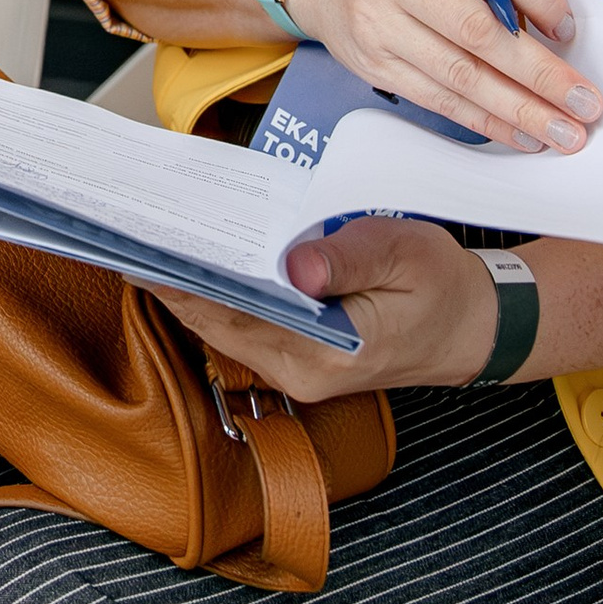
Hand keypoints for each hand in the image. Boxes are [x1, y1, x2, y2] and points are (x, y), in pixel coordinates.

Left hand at [153, 215, 496, 401]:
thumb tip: (295, 265)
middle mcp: (298, 371)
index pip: (233, 315)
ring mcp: (295, 368)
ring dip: (189, 284)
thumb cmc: (442, 288)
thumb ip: (350, 258)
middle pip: (216, 322)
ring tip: (150, 237)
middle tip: (127, 232)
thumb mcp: (408, 255)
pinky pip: (242, 322)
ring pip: (223, 324)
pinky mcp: (296, 355)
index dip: (182, 283)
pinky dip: (216, 291)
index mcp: (322, 354)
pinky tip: (199, 258)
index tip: (142, 250)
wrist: (475, 327)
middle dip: (171, 278)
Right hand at [291, 0, 601, 151]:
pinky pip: (438, 100)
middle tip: (586, 103)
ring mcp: (380, 25)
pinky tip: (520, 134)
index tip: (568, 30)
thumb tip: (549, 26)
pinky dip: (484, 121)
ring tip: (564, 132)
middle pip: (478, 32)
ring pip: (460, 76)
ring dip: (519, 110)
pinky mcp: (375, 67)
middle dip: (540, 74)